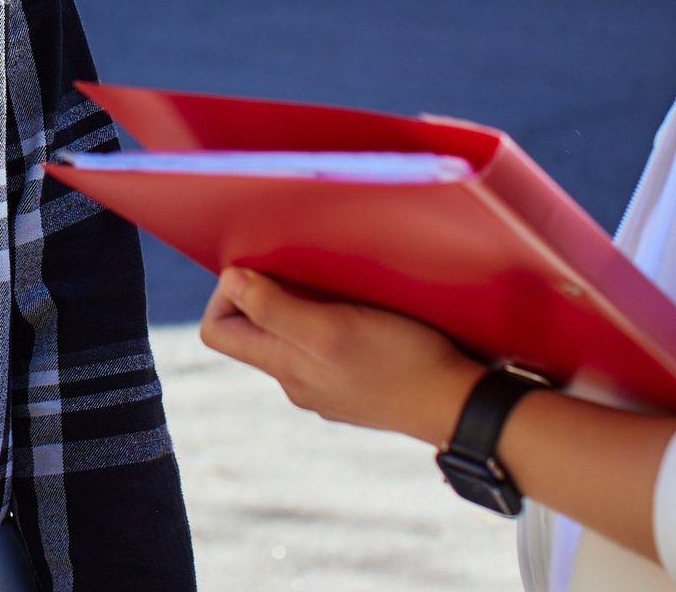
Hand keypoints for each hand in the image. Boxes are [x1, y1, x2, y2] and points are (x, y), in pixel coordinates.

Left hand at [199, 267, 485, 444]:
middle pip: (251, 333)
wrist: (458, 405)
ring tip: (333, 287)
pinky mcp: (356, 385)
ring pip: (290, 339)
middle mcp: (296, 382)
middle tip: (297, 270)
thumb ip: (275, 310)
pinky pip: (323, 350)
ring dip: (298, 306)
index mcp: (283, 367)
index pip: (217, 332)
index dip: (226, 294)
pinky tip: (360, 312)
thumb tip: (230, 283)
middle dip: (262, 294)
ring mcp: (326, 388)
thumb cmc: (399, 360)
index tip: (261, 270)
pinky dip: (328, 324)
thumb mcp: (332, 328)